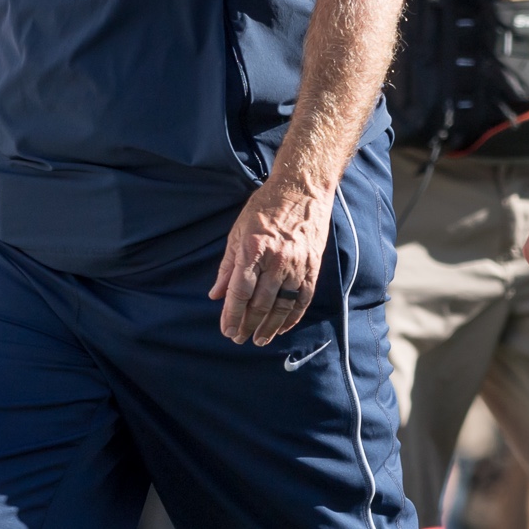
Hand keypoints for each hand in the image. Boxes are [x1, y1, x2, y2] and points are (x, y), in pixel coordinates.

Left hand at [208, 178, 333, 345]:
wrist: (303, 189)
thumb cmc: (265, 206)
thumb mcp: (238, 231)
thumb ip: (227, 266)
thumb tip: (215, 295)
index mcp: (254, 248)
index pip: (240, 291)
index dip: (231, 314)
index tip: (226, 330)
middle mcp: (276, 260)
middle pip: (260, 303)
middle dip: (247, 325)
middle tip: (238, 338)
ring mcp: (297, 265)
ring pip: (282, 306)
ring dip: (269, 327)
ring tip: (259, 340)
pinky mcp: (312, 267)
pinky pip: (302, 300)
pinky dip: (292, 317)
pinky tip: (282, 327)